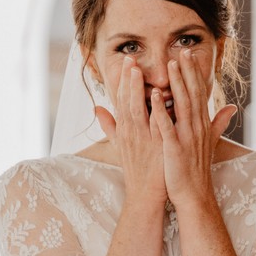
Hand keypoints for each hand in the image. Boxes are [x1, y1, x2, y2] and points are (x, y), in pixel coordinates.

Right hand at [94, 57, 167, 209]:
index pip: (121, 100)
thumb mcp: (120, 146)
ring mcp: (142, 140)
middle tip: (130, 58)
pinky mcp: (155, 147)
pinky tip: (158, 97)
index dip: (123, 81)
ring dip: (137, 90)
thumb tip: (97, 108)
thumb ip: (109, 125)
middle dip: (128, 79)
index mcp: (124, 130)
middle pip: (126, 101)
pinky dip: (156, 110)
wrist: (144, 196)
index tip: (127, 62)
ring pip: (137, 110)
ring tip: (138, 71)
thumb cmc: (136, 170)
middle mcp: (130, 133)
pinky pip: (155, 125)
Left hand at [154, 47, 237, 211]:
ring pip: (181, 105)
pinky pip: (167, 126)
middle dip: (186, 71)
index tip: (188, 54)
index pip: (199, 93)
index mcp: (202, 124)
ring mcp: (187, 137)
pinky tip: (153, 96)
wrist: (195, 196)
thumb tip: (231, 107)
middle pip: (192, 93)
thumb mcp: (210, 142)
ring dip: (175, 84)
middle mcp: (197, 127)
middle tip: (181, 50)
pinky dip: (160, 110)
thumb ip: (218, 123)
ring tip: (169, 65)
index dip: (193, 73)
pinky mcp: (174, 148)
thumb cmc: (198, 170)